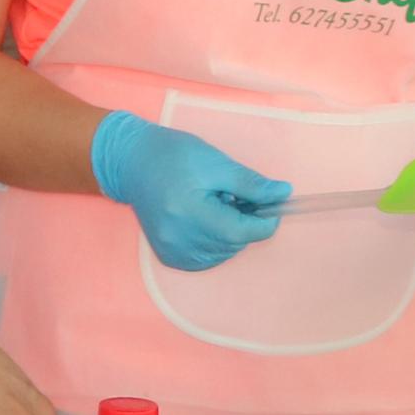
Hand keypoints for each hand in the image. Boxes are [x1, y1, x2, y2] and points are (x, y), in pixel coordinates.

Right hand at [88, 111, 286, 271]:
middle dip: (246, 223)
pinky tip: (205, 221)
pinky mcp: (169, 257)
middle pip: (235, 243)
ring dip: (231, 233)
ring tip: (215, 206)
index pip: (241, 232)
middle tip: (235, 197)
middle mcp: (178, 239)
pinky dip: (216, 243)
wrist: (131, 163)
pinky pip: (207, 259)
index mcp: (189, 212)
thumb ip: (250, 183)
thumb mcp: (216, 162)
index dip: (265, 221)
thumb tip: (283, 194)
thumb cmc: (174, 156)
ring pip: (224, 253)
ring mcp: (172, 252)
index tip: (271, 205)